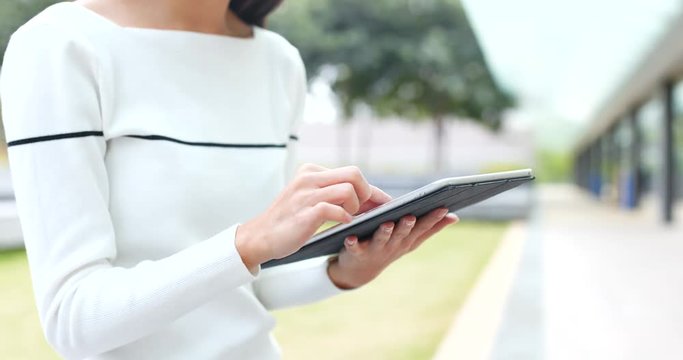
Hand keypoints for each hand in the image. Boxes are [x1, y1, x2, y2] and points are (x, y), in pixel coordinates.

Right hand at [235, 163, 391, 271]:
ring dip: (355, 207)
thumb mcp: (310, 199)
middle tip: (363, 212)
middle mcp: (309, 178)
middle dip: (367, 194)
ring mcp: (306, 194)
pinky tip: (342, 224)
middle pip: (355, 174)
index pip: (351, 173)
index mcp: (311, 171)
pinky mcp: (305, 212)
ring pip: (348, 190)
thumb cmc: (290, 221)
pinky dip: (344, 217)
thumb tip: (371, 199)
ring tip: (349, 218)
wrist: (260, 237)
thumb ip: (334, 194)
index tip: (385, 203)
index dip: (372, 190)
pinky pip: (335, 209)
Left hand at [327, 208, 458, 288]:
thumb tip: (455, 216)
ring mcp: (375, 250)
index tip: (443, 207)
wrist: (359, 270)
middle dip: (407, 226)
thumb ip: (430, 228)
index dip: (433, 219)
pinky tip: (350, 237)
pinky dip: (352, 243)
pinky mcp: (356, 252)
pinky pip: (354, 248)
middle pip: (402, 235)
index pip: (422, 228)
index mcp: (407, 240)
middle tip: (410, 216)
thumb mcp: (411, 239)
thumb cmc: (389, 247)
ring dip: (384, 233)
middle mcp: (394, 246)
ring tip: (386, 224)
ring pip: (381, 240)